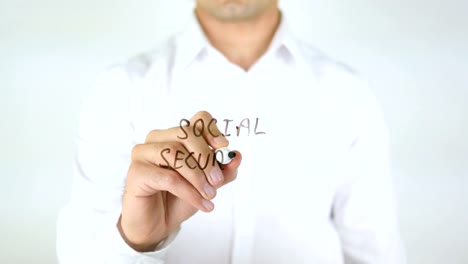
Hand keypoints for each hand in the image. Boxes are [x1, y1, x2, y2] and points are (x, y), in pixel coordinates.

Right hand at [118, 111, 241, 251]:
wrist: (158, 223)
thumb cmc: (180, 198)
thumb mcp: (208, 184)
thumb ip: (223, 171)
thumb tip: (237, 156)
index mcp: (176, 135)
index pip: (198, 120)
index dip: (212, 130)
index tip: (223, 147)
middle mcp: (158, 139)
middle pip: (186, 133)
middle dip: (206, 157)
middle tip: (218, 180)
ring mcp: (143, 153)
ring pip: (175, 153)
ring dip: (197, 177)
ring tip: (210, 195)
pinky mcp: (136, 172)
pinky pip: (167, 177)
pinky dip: (188, 191)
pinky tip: (201, 203)